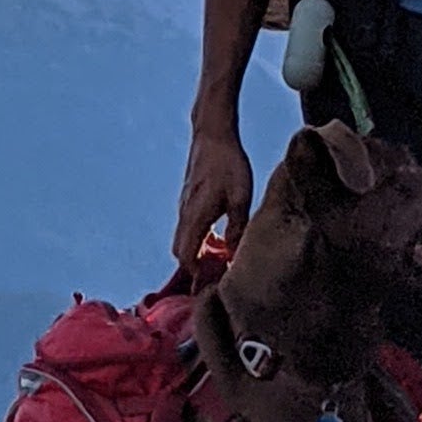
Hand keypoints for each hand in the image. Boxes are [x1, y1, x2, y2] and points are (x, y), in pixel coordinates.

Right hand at [174, 123, 254, 272]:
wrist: (213, 135)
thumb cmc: (229, 164)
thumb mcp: (241, 198)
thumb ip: (237, 228)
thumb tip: (235, 255)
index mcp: (196, 216)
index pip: (186, 256)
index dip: (196, 274)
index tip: (209, 286)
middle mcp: (185, 214)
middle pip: (180, 251)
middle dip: (194, 268)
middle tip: (213, 280)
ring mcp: (184, 206)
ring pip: (183, 239)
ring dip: (196, 253)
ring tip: (217, 263)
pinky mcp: (188, 199)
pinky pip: (188, 228)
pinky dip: (198, 240)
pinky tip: (216, 239)